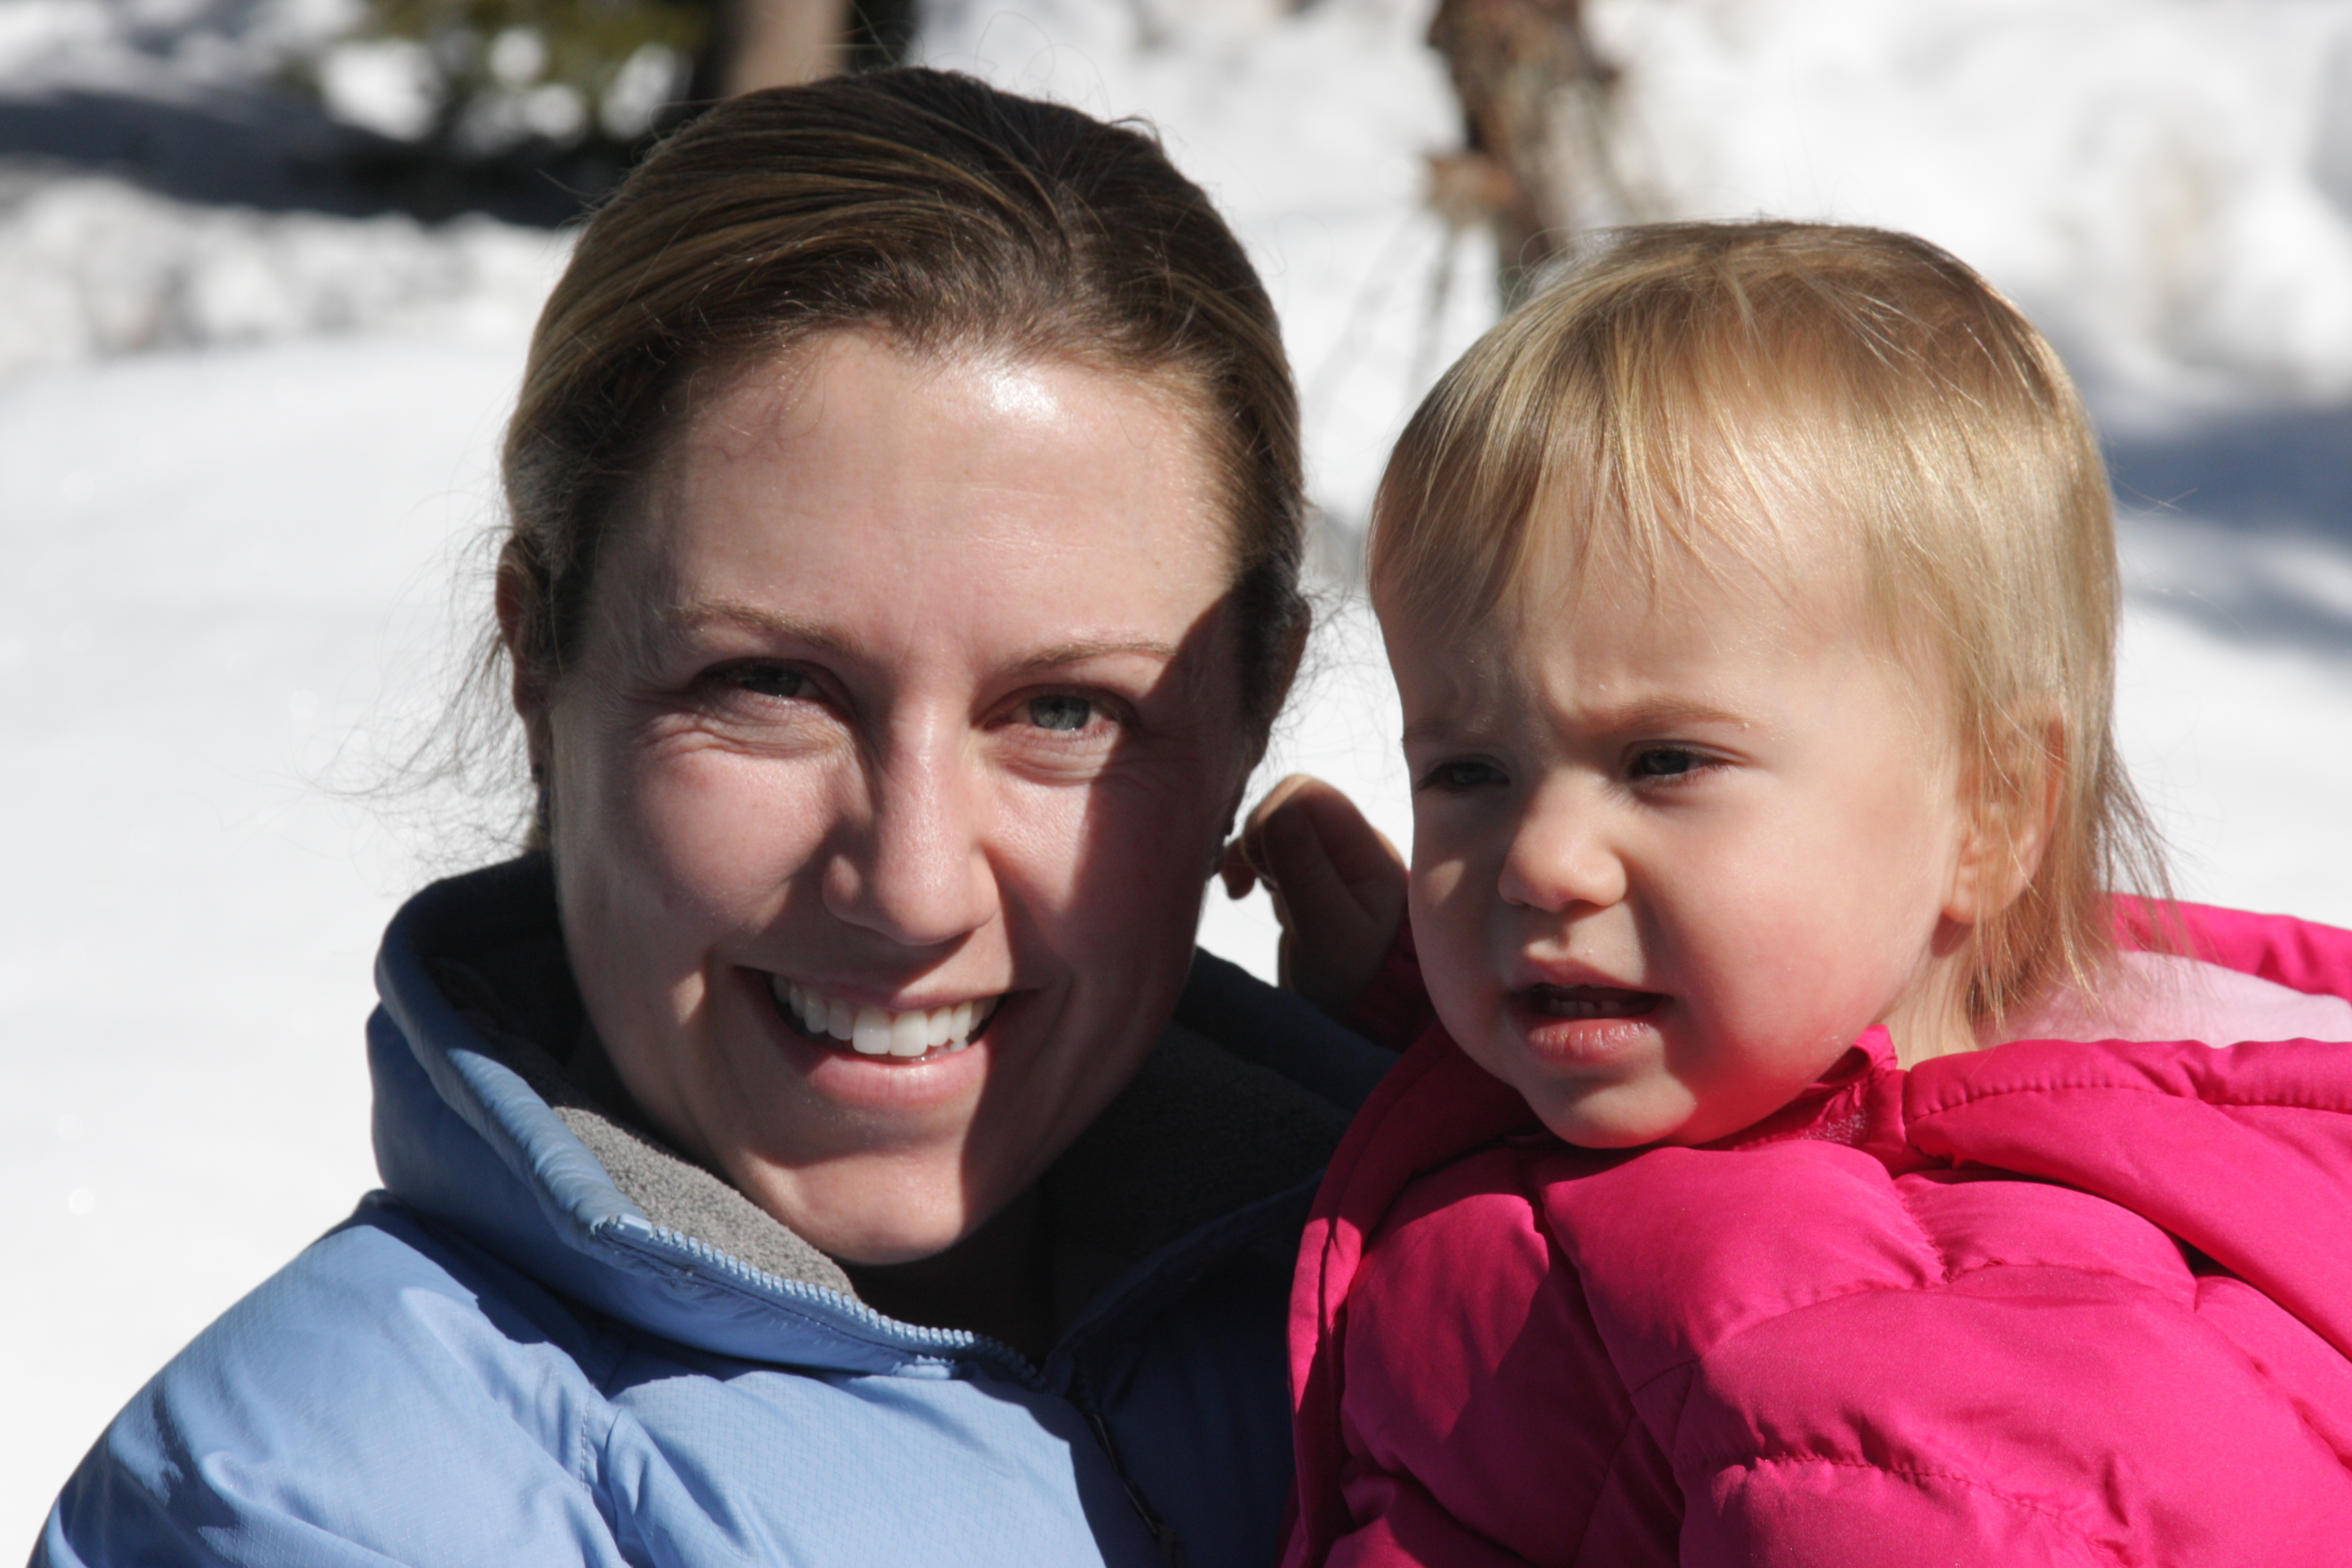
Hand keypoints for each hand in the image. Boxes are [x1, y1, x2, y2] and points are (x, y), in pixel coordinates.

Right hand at [1221, 774, 1406, 1018]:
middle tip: (1251, 883)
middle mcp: (1347, 846)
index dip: (1269, 817)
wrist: (1361, 1017)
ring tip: (1245, 891)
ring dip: (1249, 852)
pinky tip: (1241, 893)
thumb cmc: (1355, 982)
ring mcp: (1324, 861)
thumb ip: (1305, 872)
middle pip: (1285, 802)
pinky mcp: (1302, 879)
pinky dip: (1245, 864)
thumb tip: (1277, 812)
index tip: (1259, 869)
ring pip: (1271, 824)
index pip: (1308, 793)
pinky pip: (1266, 849)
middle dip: (1256, 836)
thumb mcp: (1329, 932)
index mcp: (1364, 849)